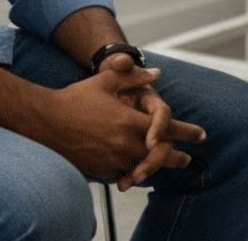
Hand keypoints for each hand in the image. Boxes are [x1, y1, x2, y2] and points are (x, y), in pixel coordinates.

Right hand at [47, 64, 205, 188]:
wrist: (45, 121)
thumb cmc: (76, 98)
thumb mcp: (106, 81)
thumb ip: (134, 76)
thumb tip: (157, 73)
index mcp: (129, 121)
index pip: (168, 129)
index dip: (188, 132)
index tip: (201, 135)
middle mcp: (123, 144)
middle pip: (161, 155)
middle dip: (177, 157)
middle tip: (187, 158)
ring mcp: (111, 160)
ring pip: (143, 168)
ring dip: (156, 166)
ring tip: (164, 165)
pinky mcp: (100, 170)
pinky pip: (124, 174)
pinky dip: (134, 172)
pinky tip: (138, 170)